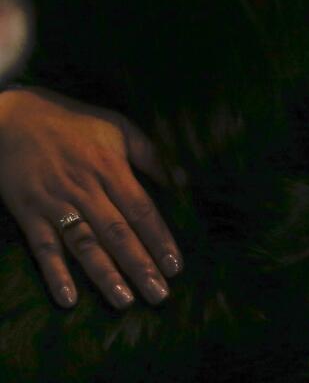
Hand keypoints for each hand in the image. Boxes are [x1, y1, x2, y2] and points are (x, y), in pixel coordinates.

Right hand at [0, 87, 181, 307]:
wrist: (13, 117)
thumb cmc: (75, 123)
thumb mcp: (119, 127)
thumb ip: (150, 154)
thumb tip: (181, 180)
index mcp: (110, 167)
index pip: (141, 210)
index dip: (160, 239)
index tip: (176, 266)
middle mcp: (85, 189)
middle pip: (117, 233)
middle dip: (140, 265)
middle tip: (159, 295)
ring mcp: (55, 203)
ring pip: (84, 245)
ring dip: (105, 275)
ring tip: (125, 301)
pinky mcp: (28, 213)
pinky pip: (43, 248)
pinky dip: (55, 274)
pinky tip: (69, 299)